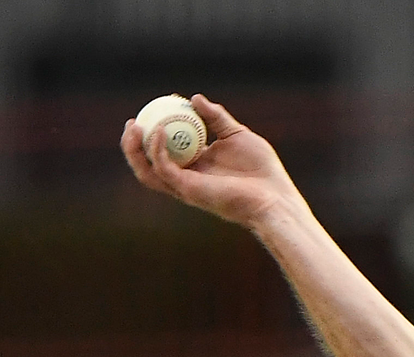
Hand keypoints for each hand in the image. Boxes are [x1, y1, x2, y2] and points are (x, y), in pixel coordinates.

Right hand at [120, 94, 300, 229]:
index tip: (151, 110)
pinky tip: (159, 129)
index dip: (152, 133)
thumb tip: (194, 98)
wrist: (275, 196)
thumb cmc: (263, 171)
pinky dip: (156, 150)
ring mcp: (187, 187)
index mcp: (197, 167)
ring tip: (135, 125)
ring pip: (147, 172)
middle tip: (133, 121)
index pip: (166, 152)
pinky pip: (164, 169)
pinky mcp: (190, 191)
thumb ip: (216, 118)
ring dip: (134, 149)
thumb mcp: (237, 134)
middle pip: (147, 165)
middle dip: (132, 145)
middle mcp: (188, 179)